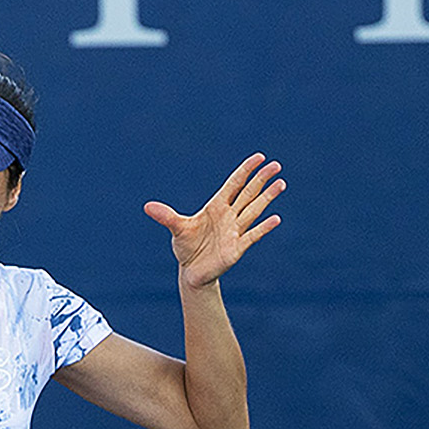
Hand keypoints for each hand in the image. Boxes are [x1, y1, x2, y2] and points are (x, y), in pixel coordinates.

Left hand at [144, 153, 284, 288]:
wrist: (192, 271)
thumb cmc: (186, 246)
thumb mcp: (177, 229)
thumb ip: (166, 217)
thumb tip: (147, 207)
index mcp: (216, 207)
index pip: (234, 185)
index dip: (245, 171)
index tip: (259, 157)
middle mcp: (229, 216)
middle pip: (248, 194)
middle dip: (261, 180)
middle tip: (276, 165)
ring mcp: (235, 231)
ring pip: (254, 210)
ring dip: (267, 198)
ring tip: (281, 183)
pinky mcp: (237, 248)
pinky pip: (253, 235)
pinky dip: (263, 228)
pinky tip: (275, 219)